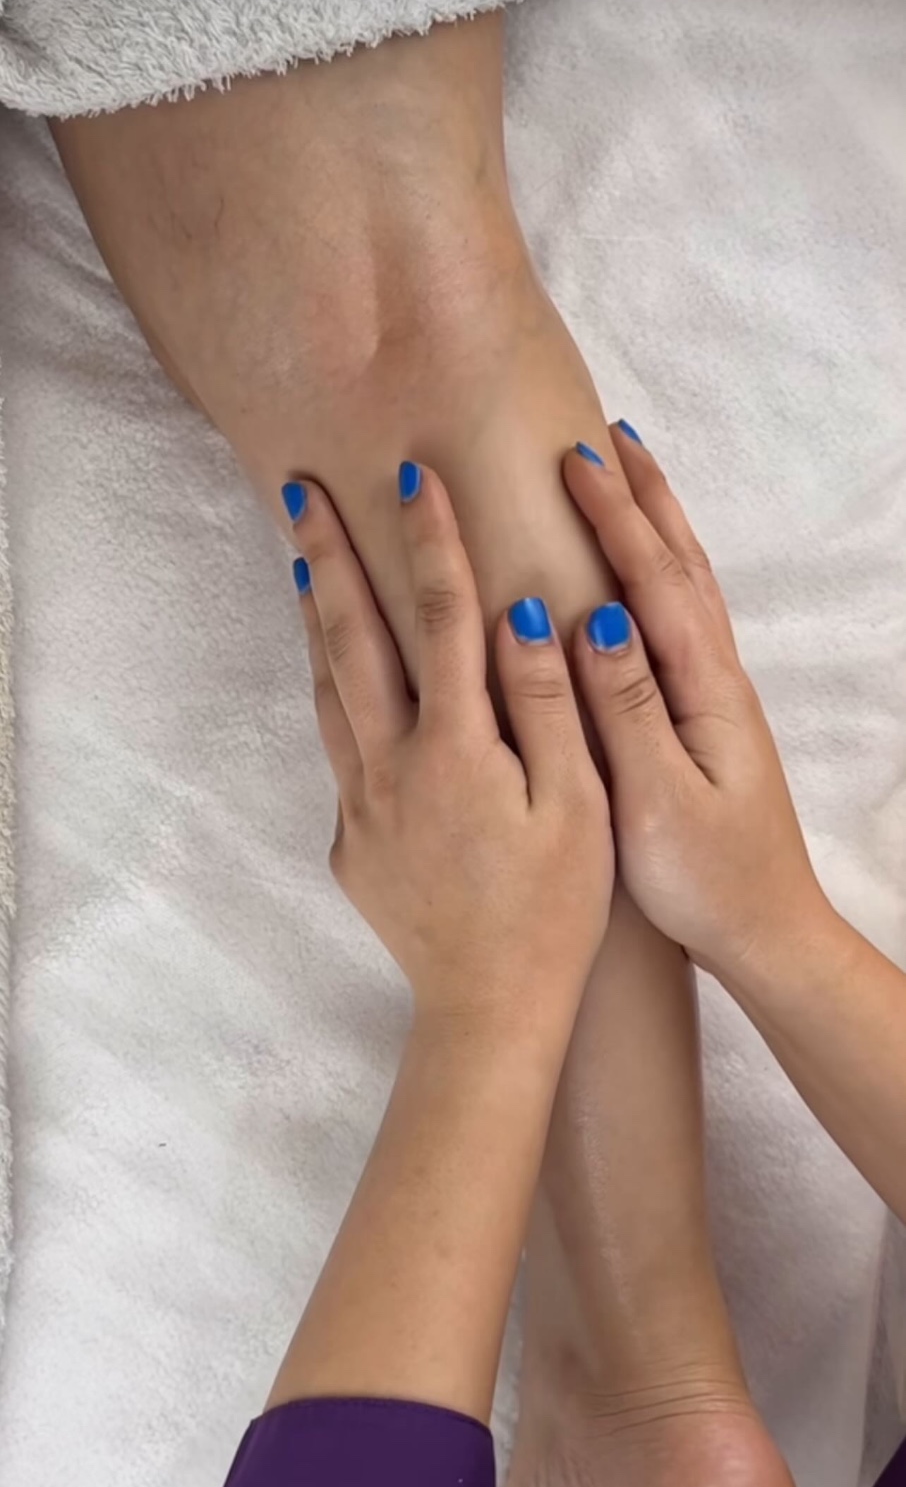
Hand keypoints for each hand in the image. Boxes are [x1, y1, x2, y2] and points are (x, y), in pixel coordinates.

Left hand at [291, 463, 612, 1038]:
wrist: (488, 1011)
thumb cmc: (552, 912)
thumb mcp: (576, 807)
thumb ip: (547, 705)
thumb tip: (522, 615)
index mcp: (455, 749)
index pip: (441, 618)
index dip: (429, 540)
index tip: (412, 474)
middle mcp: (392, 766)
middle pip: (352, 639)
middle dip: (330, 556)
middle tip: (301, 492)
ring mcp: (362, 806)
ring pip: (329, 691)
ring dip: (318, 621)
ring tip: (306, 565)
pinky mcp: (352, 842)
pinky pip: (339, 748)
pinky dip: (332, 694)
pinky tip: (339, 680)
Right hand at [564, 427, 827, 987]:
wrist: (766, 931)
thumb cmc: (706, 878)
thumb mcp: (656, 799)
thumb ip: (626, 707)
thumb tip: (597, 617)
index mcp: (705, 689)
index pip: (655, 580)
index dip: (615, 517)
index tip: (572, 460)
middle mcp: (718, 678)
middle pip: (681, 563)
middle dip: (642, 497)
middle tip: (600, 436)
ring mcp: (716, 695)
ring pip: (686, 585)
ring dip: (656, 523)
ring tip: (623, 477)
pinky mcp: (705, 718)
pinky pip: (680, 617)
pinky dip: (658, 572)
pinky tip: (635, 577)